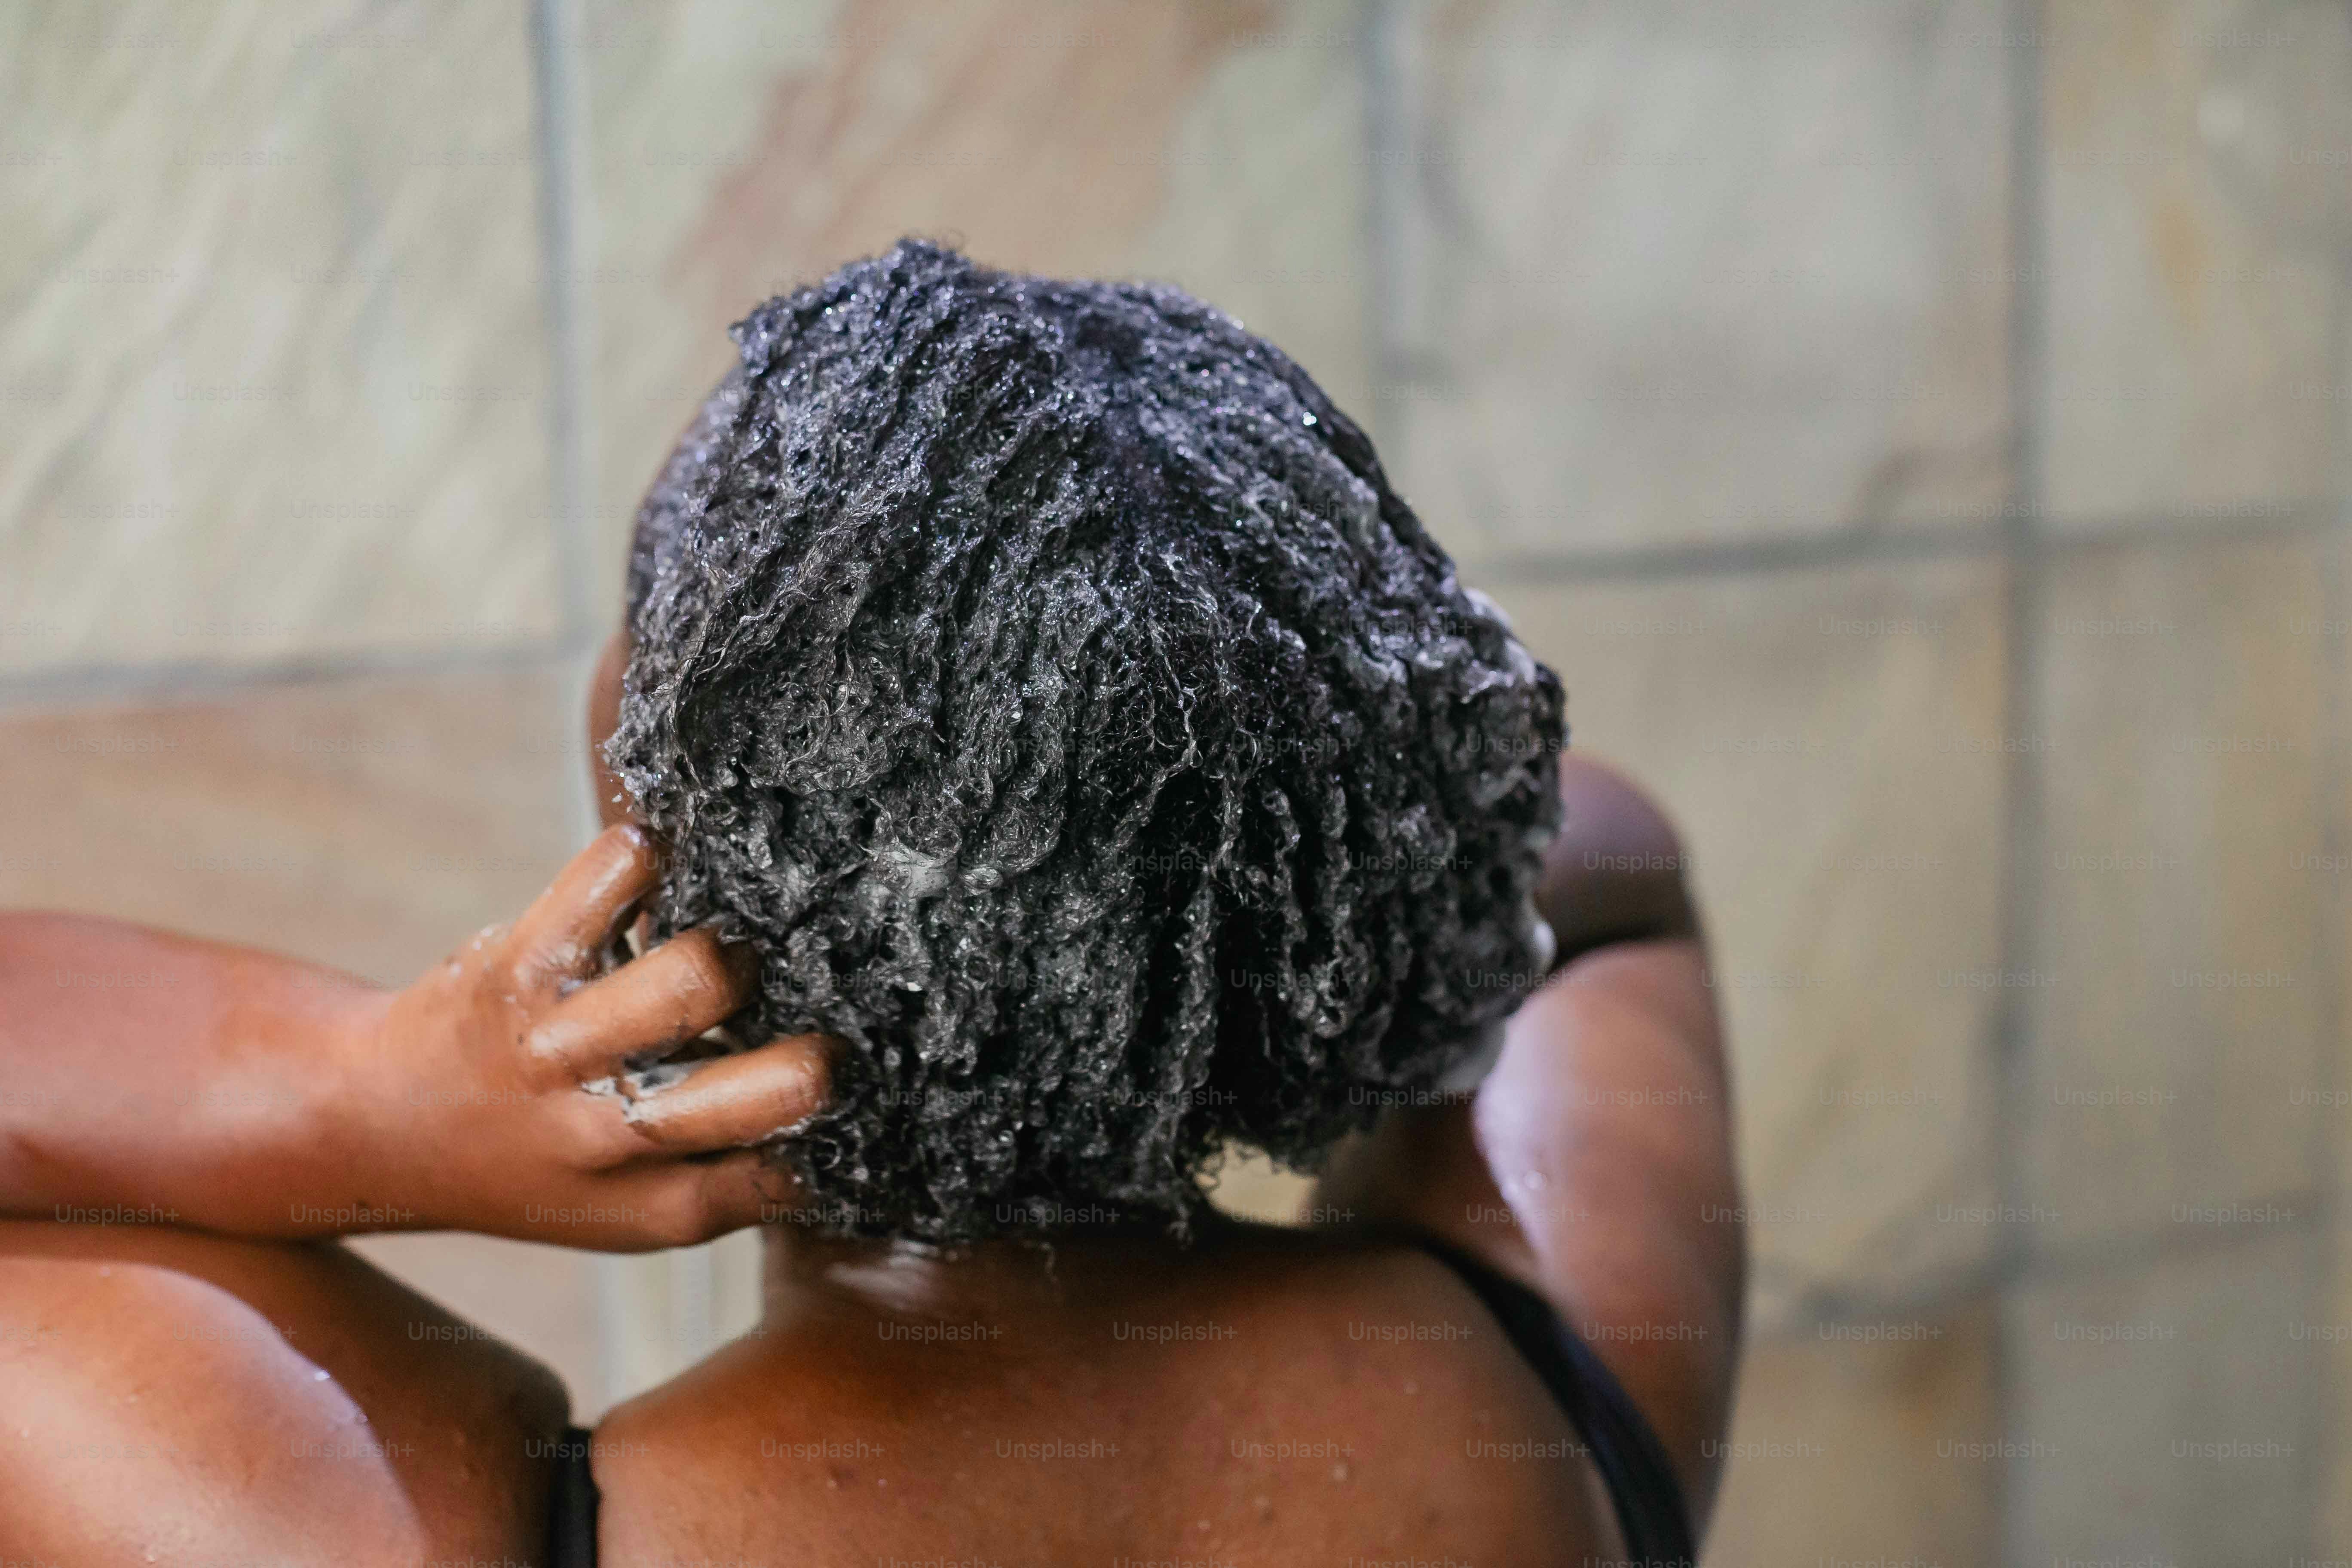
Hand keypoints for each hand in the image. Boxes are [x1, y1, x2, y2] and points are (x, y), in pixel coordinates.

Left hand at [335, 825, 834, 1249]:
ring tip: (726, 944)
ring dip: (734, 948)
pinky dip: (651, 857)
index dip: (835, 1124)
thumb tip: (832, 1125)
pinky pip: (615, 876)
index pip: (788, 1173)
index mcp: (652, 1206)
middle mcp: (607, 1136)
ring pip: (697, 974)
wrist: (377, 1124)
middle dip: (817, 1048)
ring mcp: (556, 1048)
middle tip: (805, 1024)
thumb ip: (725, 1181)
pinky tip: (656, 877)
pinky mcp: (517, 964)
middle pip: (771, 1085)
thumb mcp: (624, 1211)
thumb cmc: (530, 1162)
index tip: (846, 1088)